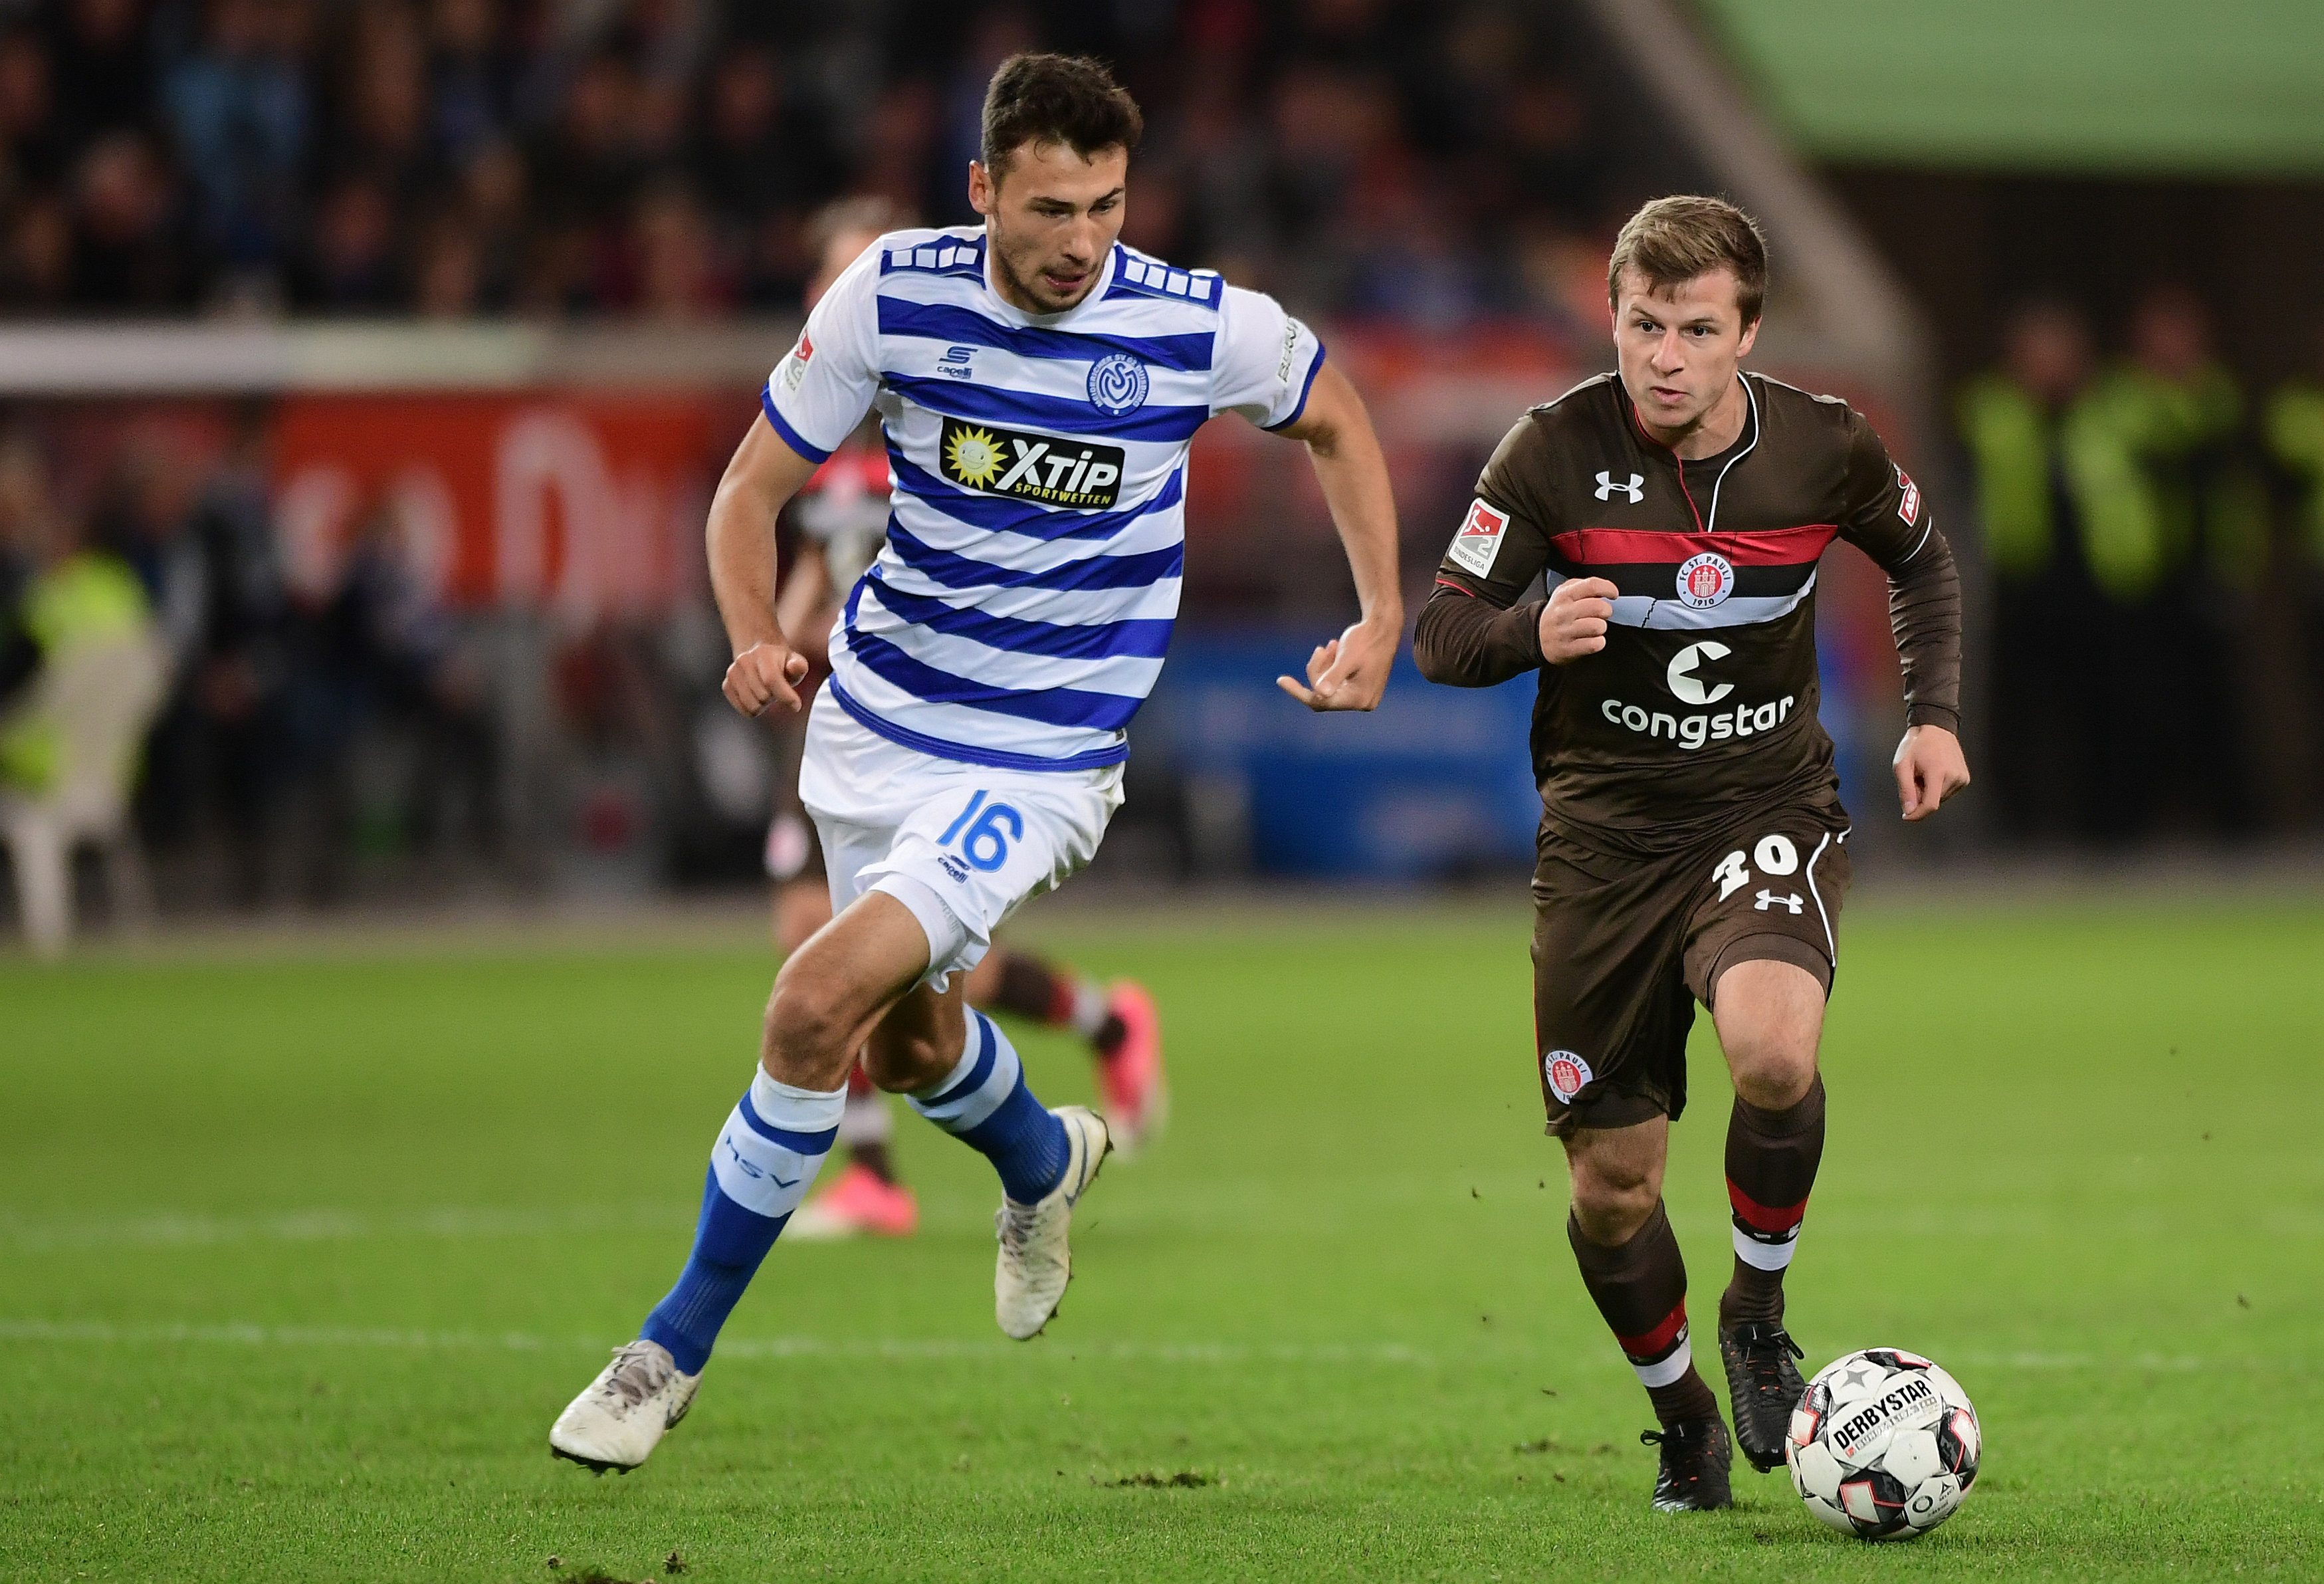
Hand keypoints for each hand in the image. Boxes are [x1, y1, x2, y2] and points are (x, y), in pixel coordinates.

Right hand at [723, 640, 810, 716]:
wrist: (759, 658)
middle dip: (774, 698)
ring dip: (764, 705)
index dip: (785, 696)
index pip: (771, 679)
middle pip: (763, 696)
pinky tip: (757, 697)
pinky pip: (743, 709)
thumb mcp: (795, 662)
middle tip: (776, 690)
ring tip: (766, 692)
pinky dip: (753, 709)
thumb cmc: (781, 664)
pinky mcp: (727, 686)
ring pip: (752, 706)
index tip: (796, 706)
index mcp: (763, 653)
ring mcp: (733, 673)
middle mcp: (744, 661)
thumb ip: (799, 666)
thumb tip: (794, 667)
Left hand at [1277, 616, 1397, 711]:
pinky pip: (1336, 681)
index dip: (1298, 691)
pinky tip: (1335, 648)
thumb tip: (1320, 693)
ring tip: (1331, 645)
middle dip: (1317, 670)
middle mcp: (1362, 703)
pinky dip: (1331, 665)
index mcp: (1359, 699)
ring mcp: (1362, 696)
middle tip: (1320, 648)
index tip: (1280, 680)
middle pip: (1323, 694)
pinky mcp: (1360, 687)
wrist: (1385, 627)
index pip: (1320, 702)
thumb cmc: (1366, 639)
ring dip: (1325, 665)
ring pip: (1328, 686)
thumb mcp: (1347, 657)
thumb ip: (1333, 675)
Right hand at [1537, 577, 1617, 663]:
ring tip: (1594, 628)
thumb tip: (1605, 589)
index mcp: (1565, 595)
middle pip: (1599, 607)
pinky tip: (1592, 640)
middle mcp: (1563, 612)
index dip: (1608, 589)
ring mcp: (1564, 632)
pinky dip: (1598, 643)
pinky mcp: (1568, 649)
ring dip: (1601, 627)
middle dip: (1606, 611)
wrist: (1538, 637)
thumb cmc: (1558, 613)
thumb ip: (1584, 586)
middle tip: (1601, 614)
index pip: (1592, 585)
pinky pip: (1594, 645)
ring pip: (1598, 626)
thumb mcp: (1565, 591)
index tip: (1613, 594)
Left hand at [1893, 723, 1969, 820]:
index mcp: (1938, 772)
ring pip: (1940, 798)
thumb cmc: (1916, 744)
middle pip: (1934, 802)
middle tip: (1914, 778)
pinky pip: (1947, 792)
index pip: (1931, 805)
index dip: (1918, 814)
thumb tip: (1909, 811)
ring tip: (1924, 773)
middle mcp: (1954, 776)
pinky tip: (1934, 773)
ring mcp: (1962, 778)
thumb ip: (1905, 789)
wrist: (1935, 728)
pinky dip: (1937, 788)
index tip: (1907, 816)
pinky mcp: (1965, 778)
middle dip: (1920, 797)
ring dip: (1929, 792)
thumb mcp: (1902, 765)